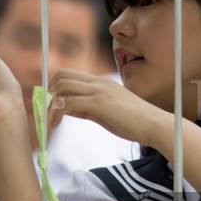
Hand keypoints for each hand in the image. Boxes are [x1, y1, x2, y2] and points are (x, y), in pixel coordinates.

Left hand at [49, 69, 168, 147]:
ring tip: (50, 122)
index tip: (49, 105)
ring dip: (51, 105)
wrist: (154, 125)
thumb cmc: (134, 122)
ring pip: (63, 87)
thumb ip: (87, 108)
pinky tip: (57, 124)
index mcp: (101, 82)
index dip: (54, 87)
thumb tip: (67, 108)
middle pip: (61, 75)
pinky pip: (69, 103)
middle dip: (48, 93)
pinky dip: (58, 113)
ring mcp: (99, 91)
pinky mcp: (100, 103)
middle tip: (45, 113)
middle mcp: (98, 82)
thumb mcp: (106, 113)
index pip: (69, 74)